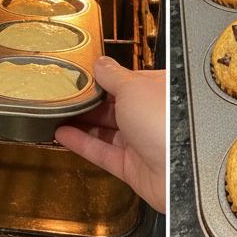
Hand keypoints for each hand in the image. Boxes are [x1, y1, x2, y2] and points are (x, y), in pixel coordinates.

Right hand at [55, 58, 165, 213]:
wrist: (178, 172)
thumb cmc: (166, 123)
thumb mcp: (133, 87)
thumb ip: (113, 76)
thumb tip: (101, 64)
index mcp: (158, 90)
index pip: (126, 80)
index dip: (103, 78)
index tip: (81, 76)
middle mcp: (151, 115)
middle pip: (114, 105)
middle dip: (89, 102)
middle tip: (65, 96)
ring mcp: (142, 141)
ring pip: (106, 130)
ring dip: (81, 123)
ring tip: (58, 115)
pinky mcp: (132, 167)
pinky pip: (102, 152)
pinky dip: (82, 143)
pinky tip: (63, 135)